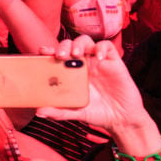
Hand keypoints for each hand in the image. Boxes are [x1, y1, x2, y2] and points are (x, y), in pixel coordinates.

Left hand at [36, 37, 153, 141]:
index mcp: (70, 73)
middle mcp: (82, 64)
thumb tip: (39, 112)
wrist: (121, 119)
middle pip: (69, 45)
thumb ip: (58, 112)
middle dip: (63, 46)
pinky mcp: (113, 61)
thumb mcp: (75, 113)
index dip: (49, 51)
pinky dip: (101, 48)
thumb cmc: (96, 112)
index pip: (56, 55)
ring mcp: (97, 61)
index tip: (41, 52)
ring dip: (79, 44)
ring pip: (86, 41)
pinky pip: (107, 46)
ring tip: (77, 54)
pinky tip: (99, 58)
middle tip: (60, 56)